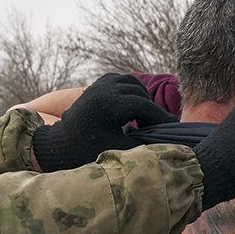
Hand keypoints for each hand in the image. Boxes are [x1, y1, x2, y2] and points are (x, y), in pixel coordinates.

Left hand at [30, 73, 176, 172]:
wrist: (59, 145)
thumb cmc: (86, 152)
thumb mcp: (117, 149)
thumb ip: (143, 143)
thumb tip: (169, 141)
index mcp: (108, 104)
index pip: (145, 107)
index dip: (161, 118)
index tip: (175, 128)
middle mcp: (104, 89)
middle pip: (141, 94)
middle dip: (152, 110)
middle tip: (160, 127)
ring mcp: (99, 84)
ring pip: (133, 84)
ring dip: (143, 99)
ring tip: (145, 119)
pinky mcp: (97, 84)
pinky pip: (122, 81)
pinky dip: (132, 91)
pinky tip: (133, 109)